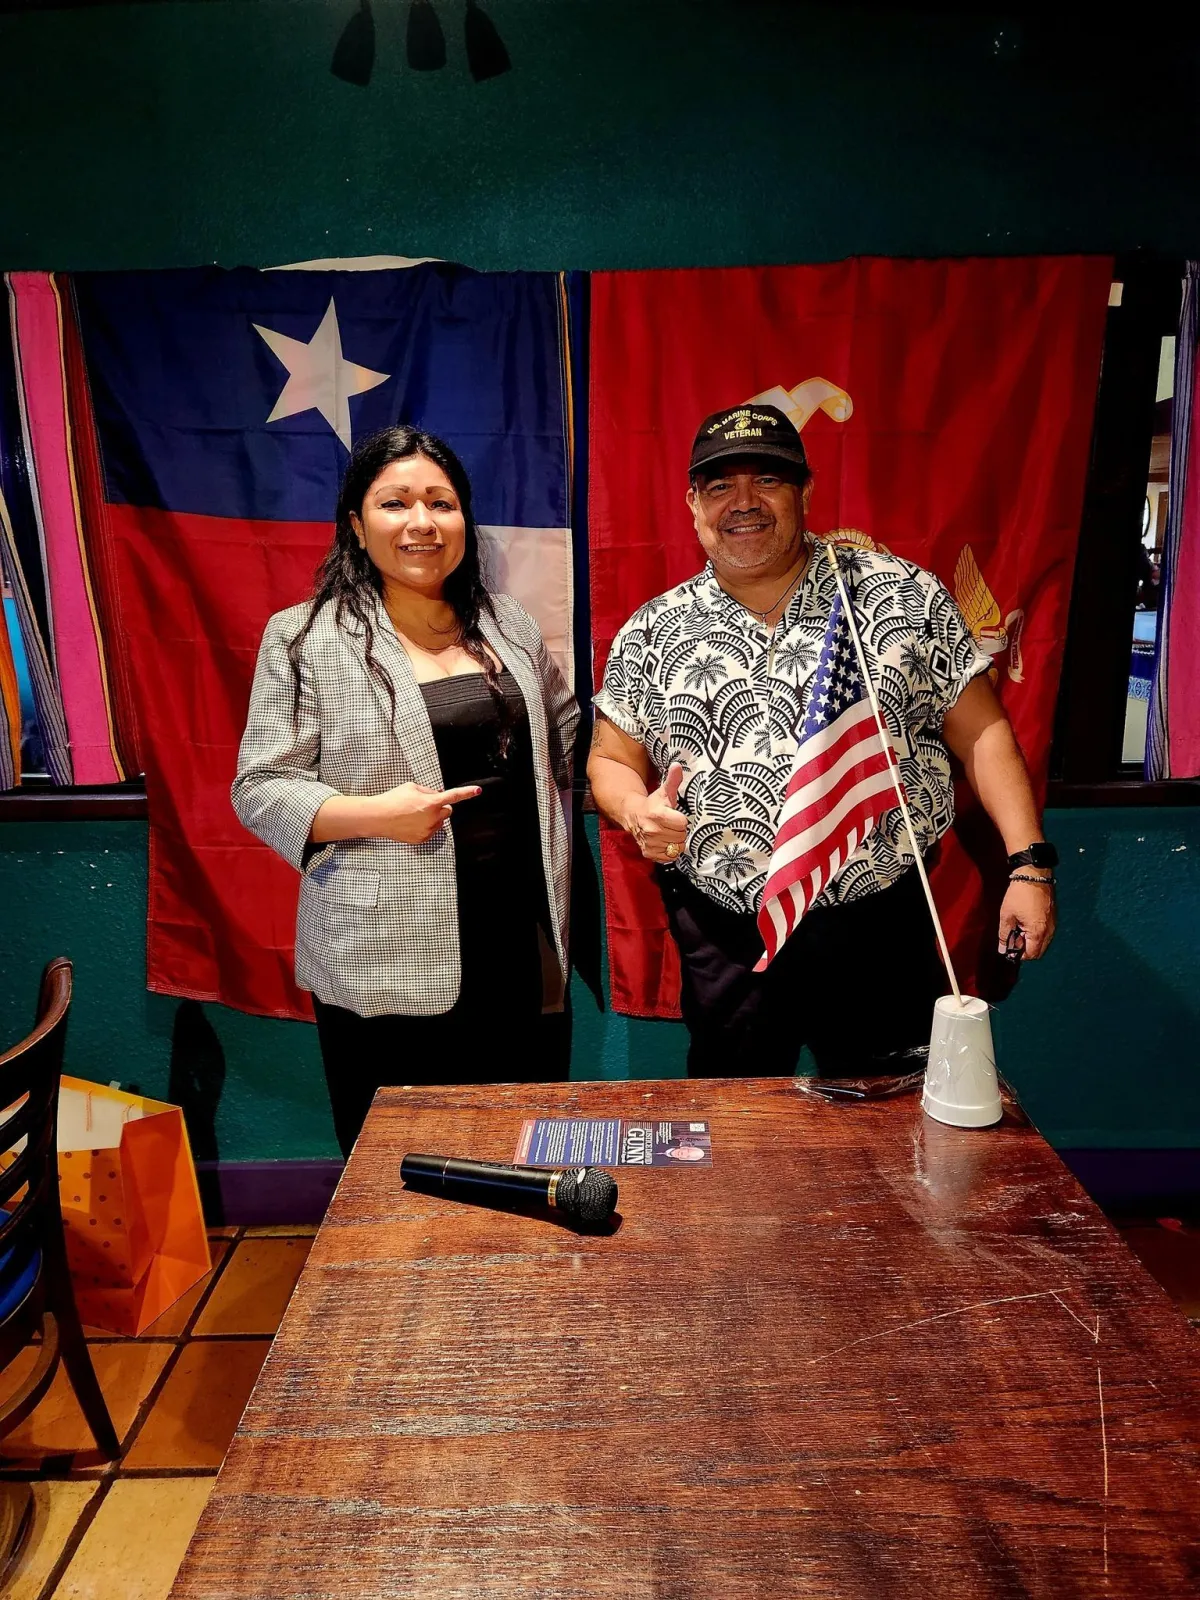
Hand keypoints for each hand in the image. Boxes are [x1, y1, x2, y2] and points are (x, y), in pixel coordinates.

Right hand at [363, 782, 481, 843]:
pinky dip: (425, 826)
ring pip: (439, 822)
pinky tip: (411, 823)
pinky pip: (431, 831)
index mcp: (431, 802)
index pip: (453, 796)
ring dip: (433, 817)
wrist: (378, 817)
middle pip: (447, 810)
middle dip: (440, 807)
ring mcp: (428, 830)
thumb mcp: (412, 787)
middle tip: (425, 804)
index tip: (478, 791)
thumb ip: (429, 791)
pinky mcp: (422, 839)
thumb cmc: (393, 799)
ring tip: (414, 814)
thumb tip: (438, 795)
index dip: (467, 793)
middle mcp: (432, 818)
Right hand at [623, 763, 687, 863]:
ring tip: (667, 832)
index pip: (682, 823)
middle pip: (681, 836)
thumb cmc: (652, 804)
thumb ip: (673, 779)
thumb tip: (677, 765)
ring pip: (677, 847)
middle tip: (671, 825)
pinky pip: (670, 857)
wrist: (633, 815)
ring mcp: (650, 844)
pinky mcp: (649, 854)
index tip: (675, 816)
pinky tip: (664, 841)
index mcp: (657, 815)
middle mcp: (652, 831)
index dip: (681, 819)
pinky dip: (669, 851)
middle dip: (679, 831)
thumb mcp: (664, 791)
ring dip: (675, 841)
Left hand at [998, 877, 1055, 961]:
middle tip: (1014, 935)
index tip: (1010, 946)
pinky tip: (1026, 921)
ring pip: (1042, 942)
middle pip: (1038, 951)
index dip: (1019, 954)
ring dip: (1031, 940)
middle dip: (1025, 948)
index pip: (1031, 955)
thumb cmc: (1020, 894)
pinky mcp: (1053, 917)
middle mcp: (1049, 931)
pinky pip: (1046, 932)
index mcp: (1038, 932)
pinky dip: (1036, 932)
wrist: (1034, 875)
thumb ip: (1005, 935)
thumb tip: (1003, 949)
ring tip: (1019, 926)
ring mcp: (1053, 924)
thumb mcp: (1007, 915)